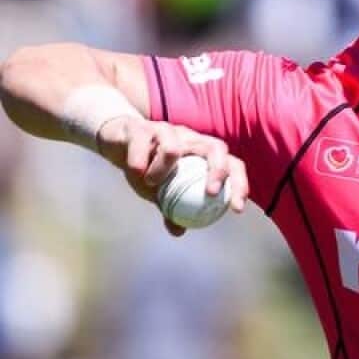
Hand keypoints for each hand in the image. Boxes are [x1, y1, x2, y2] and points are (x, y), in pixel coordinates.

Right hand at [96, 116, 249, 235]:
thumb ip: (170, 208)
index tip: (236, 209)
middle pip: (216, 148)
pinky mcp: (141, 127)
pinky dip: (140, 158)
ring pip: (174, 147)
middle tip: (210, 193)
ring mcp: (168, 130)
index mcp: (202, 153)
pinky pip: (143, 140)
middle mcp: (190, 138)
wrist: (117, 143)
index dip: (240, 184)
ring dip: (163, 168)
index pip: (232, 164)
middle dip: (219, 170)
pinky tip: (136, 171)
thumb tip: (178, 232)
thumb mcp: (158, 191)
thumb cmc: (147, 168)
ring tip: (151, 183)